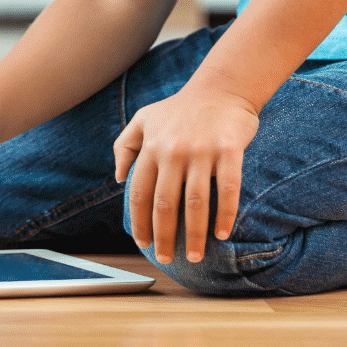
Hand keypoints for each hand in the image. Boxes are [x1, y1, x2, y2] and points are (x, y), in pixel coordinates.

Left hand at [112, 84, 258, 263]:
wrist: (221, 88)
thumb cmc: (180, 108)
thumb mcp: (144, 119)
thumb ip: (125, 146)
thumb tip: (118, 178)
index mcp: (151, 147)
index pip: (139, 192)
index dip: (139, 221)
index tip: (142, 242)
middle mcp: (173, 151)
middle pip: (165, 203)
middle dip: (164, 235)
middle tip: (166, 258)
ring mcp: (201, 151)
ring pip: (196, 202)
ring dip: (194, 234)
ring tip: (194, 256)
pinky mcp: (228, 149)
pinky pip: (228, 189)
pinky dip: (225, 214)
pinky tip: (222, 234)